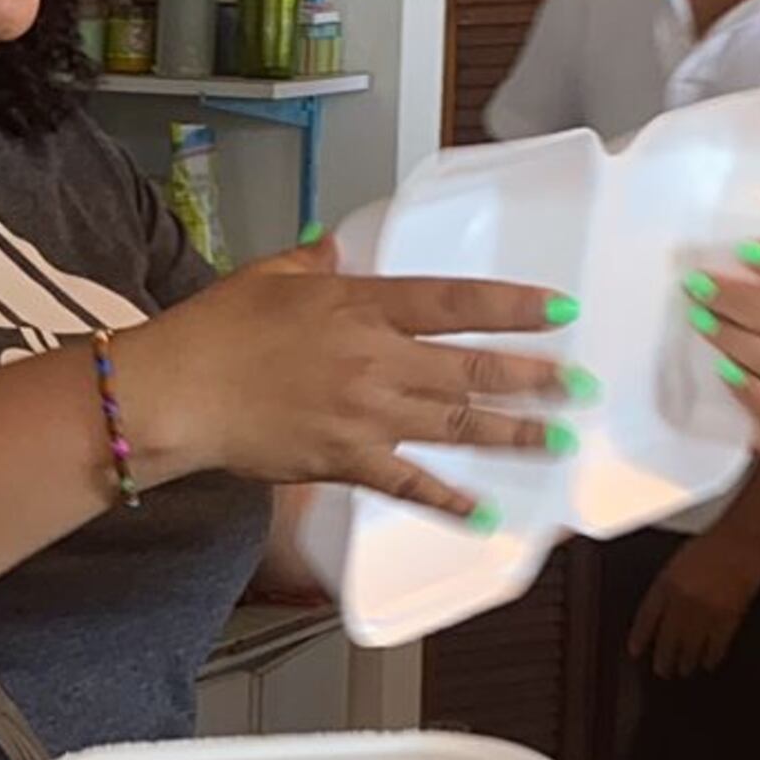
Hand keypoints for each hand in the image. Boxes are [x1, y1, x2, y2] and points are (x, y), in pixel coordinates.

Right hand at [129, 241, 574, 519]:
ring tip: (558, 439)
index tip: (560, 309)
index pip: (455, 302)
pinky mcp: (345, 460)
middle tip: (581, 385)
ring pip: (456, 424)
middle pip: (471, 368)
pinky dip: (448, 501)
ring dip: (513, 433)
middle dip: (534, 377)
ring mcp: (366, 414)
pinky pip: (409, 483)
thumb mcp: (269, 276)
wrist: (177, 393)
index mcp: (361, 305)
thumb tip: (336, 244)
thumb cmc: (215, 331)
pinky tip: (484, 514)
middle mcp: (376, 359)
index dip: (513, 306)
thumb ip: (313, 261)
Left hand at [630, 524, 759, 678]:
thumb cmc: (711, 547)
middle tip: (662, 670)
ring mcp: (706, 610)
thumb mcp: (676, 564)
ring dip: (686, 662)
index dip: (640, 638)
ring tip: (684, 670)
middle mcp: (683, 600)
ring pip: (691, 646)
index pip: (646, 619)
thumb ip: (665, 589)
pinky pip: (717, 644)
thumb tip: (658, 614)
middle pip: (667, 639)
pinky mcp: (728, 616)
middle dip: (663, 659)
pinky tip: (708, 662)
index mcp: (666, 585)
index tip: (636, 651)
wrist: (740, 541)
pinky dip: (712, 656)